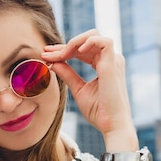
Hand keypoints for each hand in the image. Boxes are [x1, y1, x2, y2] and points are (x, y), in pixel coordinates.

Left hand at [42, 30, 137, 151]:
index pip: (82, 50)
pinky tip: (74, 52)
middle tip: (46, 53)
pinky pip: (104, 42)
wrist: (111, 124)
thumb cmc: (98, 111)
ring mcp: (113, 60)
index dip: (63, 50)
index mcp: (103, 64)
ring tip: (60, 55)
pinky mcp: (114, 63)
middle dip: (64, 45)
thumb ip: (67, 74)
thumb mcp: (78, 89)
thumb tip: (53, 63)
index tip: (46, 54)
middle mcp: (110, 59)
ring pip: (93, 36)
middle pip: (85, 41)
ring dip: (73, 43)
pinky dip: (88, 42)